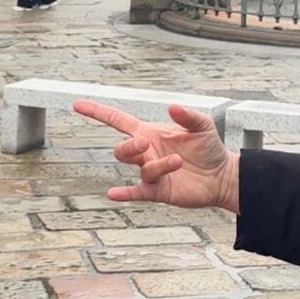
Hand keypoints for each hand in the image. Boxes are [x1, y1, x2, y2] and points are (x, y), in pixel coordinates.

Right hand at [73, 100, 239, 212]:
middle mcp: (146, 153)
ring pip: (138, 167)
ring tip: (177, 161)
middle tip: (145, 143)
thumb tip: (172, 106)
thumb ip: (187, 115)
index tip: (78, 105)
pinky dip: (124, 193)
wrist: (221, 176)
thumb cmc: (208, 148)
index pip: (117, 121)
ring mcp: (150, 172)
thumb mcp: (202, 125)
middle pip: (122, 149)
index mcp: (150, 133)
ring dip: (156, 164)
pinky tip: (113, 193)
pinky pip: (136, 192)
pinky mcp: (157, 191)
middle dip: (130, 145)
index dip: (98, 112)